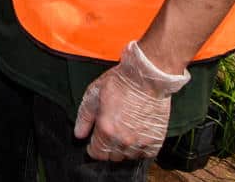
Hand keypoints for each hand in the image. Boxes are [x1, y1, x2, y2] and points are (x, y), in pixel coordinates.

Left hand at [74, 41, 189, 160]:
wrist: (147, 77)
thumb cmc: (120, 82)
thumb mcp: (93, 95)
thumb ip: (84, 118)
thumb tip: (79, 134)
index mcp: (106, 130)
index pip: (97, 153)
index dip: (93, 148)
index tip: (95, 141)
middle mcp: (124, 140)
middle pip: (113, 157)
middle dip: (108, 147)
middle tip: (111, 132)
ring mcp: (141, 141)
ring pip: (129, 156)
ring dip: (125, 149)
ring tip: (125, 132)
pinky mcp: (156, 139)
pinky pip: (146, 154)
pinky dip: (141, 148)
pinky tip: (138, 136)